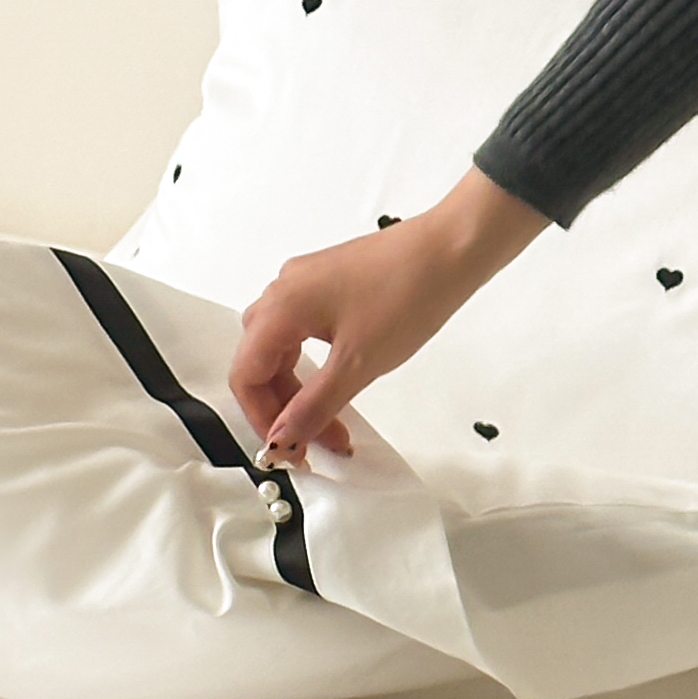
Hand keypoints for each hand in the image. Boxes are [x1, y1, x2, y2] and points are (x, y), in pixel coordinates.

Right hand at [234, 170, 545, 465]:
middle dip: (283, 408)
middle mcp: (284, 289)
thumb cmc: (409, 292)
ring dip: (300, 389)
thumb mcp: (357, 364)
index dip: (261, 418)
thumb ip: (314, 406)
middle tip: (315, 441)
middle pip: (260, 363)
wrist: (451, 250)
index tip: (287, 448)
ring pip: (282, 348)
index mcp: (281, 306)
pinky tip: (336, 383)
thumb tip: (282, 438)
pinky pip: (303, 331)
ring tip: (331, 420)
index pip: (245, 374)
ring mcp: (306, 283)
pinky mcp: (330, 283)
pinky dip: (314, 365)